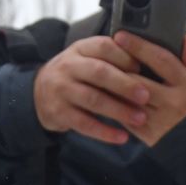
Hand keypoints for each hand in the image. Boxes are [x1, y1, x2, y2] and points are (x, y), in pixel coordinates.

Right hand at [32, 34, 150, 145]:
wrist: (39, 93)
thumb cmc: (76, 75)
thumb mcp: (87, 58)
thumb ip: (111, 58)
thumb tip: (147, 63)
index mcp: (80, 49)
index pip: (104, 47)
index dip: (125, 57)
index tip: (143, 68)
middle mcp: (69, 66)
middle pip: (99, 73)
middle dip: (125, 85)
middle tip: (146, 96)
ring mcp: (62, 90)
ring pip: (93, 100)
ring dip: (119, 110)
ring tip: (140, 118)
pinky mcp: (59, 112)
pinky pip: (85, 124)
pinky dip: (105, 132)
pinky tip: (122, 137)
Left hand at [112, 33, 185, 147]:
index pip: (160, 59)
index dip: (139, 45)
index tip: (120, 35)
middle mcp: (174, 102)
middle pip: (138, 80)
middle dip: (118, 66)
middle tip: (101, 54)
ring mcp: (162, 121)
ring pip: (129, 100)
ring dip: (113, 87)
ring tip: (100, 74)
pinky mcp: (152, 136)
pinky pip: (127, 119)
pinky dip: (117, 107)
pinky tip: (109, 96)